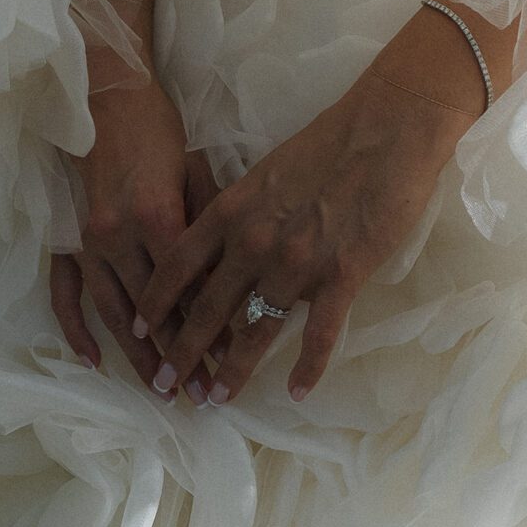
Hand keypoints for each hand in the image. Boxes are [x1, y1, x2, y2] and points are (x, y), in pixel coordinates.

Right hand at [50, 77, 218, 384]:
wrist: (107, 102)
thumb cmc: (161, 134)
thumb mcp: (197, 173)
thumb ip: (210, 228)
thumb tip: (237, 281)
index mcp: (157, 218)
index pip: (189, 291)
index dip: (211, 329)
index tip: (234, 361)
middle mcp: (118, 237)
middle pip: (154, 312)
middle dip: (180, 357)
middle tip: (203, 396)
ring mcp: (87, 243)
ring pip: (114, 314)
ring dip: (137, 357)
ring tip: (160, 392)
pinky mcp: (67, 241)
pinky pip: (66, 295)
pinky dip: (77, 330)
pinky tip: (93, 362)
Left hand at [132, 65, 477, 407]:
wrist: (387, 128)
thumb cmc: (330, 140)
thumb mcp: (268, 170)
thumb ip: (244, 210)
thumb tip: (230, 245)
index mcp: (232, 210)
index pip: (177, 265)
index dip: (154, 302)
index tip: (139, 330)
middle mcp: (254, 241)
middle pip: (205, 309)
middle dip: (181, 352)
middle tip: (165, 384)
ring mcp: (297, 262)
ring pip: (254, 331)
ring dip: (234, 371)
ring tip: (218, 399)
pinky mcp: (342, 275)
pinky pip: (319, 334)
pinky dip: (308, 367)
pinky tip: (299, 392)